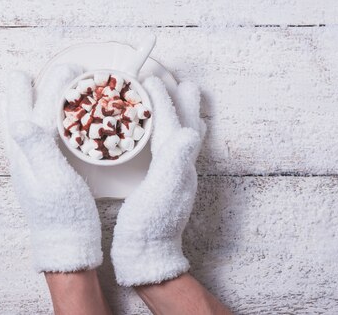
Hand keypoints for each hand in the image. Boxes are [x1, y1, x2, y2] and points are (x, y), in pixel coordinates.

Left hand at [4, 65, 101, 272]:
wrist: (65, 245)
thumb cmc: (65, 215)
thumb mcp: (54, 181)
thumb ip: (37, 149)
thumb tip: (19, 120)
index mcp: (29, 156)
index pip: (36, 111)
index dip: (52, 87)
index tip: (67, 69)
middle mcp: (22, 158)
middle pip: (18, 115)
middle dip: (26, 90)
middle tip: (29, 73)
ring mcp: (26, 167)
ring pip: (18, 126)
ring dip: (21, 104)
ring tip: (19, 89)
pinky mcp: (35, 174)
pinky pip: (25, 140)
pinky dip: (26, 122)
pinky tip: (28, 123)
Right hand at [111, 76, 205, 285]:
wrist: (147, 256)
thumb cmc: (150, 227)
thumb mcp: (161, 193)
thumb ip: (174, 162)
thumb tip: (190, 131)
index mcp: (176, 164)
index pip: (170, 123)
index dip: (161, 100)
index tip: (151, 80)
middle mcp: (180, 166)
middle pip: (184, 125)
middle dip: (182, 102)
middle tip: (181, 82)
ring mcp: (173, 175)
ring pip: (178, 136)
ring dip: (178, 115)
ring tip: (179, 101)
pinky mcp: (162, 184)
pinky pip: (167, 149)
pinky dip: (166, 133)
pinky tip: (161, 137)